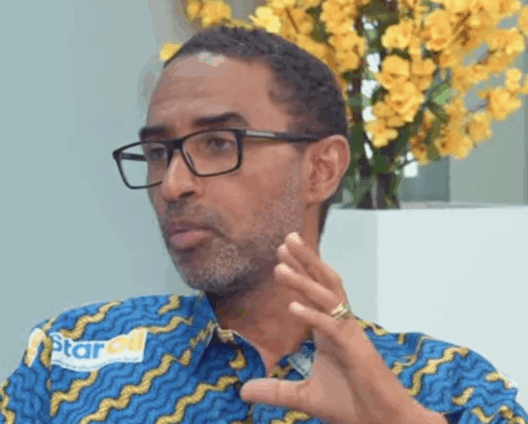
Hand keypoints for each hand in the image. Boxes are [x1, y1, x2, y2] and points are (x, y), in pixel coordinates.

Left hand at [240, 232, 447, 423]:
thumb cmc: (351, 403)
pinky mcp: (355, 353)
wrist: (382, 422)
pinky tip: (291, 306)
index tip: (281, 254)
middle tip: (286, 238)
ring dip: (303, 281)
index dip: (300, 271)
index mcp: (331, 329)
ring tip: (280, 266)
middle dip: (306, 260)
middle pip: (324, 283)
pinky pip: (331, 329)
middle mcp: (342, 325)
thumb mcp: (304, 397)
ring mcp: (349, 336)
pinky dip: (312, 316)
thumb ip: (275, 391)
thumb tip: (242, 391)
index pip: (316, 292)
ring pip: (326, 299)